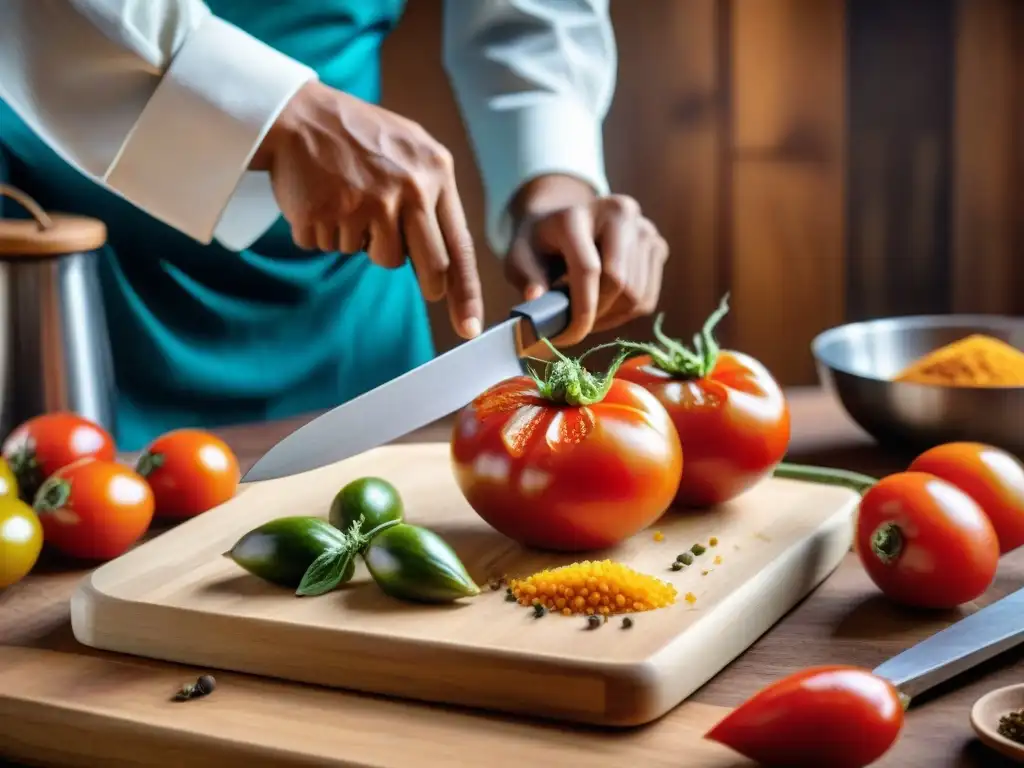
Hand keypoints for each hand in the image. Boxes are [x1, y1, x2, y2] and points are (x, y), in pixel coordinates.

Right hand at [251, 81, 483, 338]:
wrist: (297, 115)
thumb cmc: (358, 136)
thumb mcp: (411, 149)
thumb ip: (433, 194)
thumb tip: (449, 256)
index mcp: (435, 173)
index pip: (460, 245)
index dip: (466, 292)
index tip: (470, 327)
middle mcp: (408, 190)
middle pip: (431, 266)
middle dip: (430, 284)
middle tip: (426, 285)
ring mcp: (369, 204)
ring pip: (382, 259)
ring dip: (368, 243)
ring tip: (352, 203)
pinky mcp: (330, 215)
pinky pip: (334, 247)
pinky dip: (327, 232)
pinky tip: (324, 200)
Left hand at [505, 175, 668, 346]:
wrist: (566, 222)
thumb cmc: (540, 244)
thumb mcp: (519, 257)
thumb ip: (526, 276)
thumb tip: (536, 297)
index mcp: (580, 212)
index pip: (589, 269)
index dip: (580, 309)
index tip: (566, 336)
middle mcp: (620, 212)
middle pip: (620, 284)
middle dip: (597, 315)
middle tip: (574, 328)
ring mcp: (645, 228)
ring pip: (637, 295)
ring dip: (611, 317)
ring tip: (586, 315)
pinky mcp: (658, 246)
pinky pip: (647, 298)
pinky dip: (625, 313)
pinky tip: (604, 307)